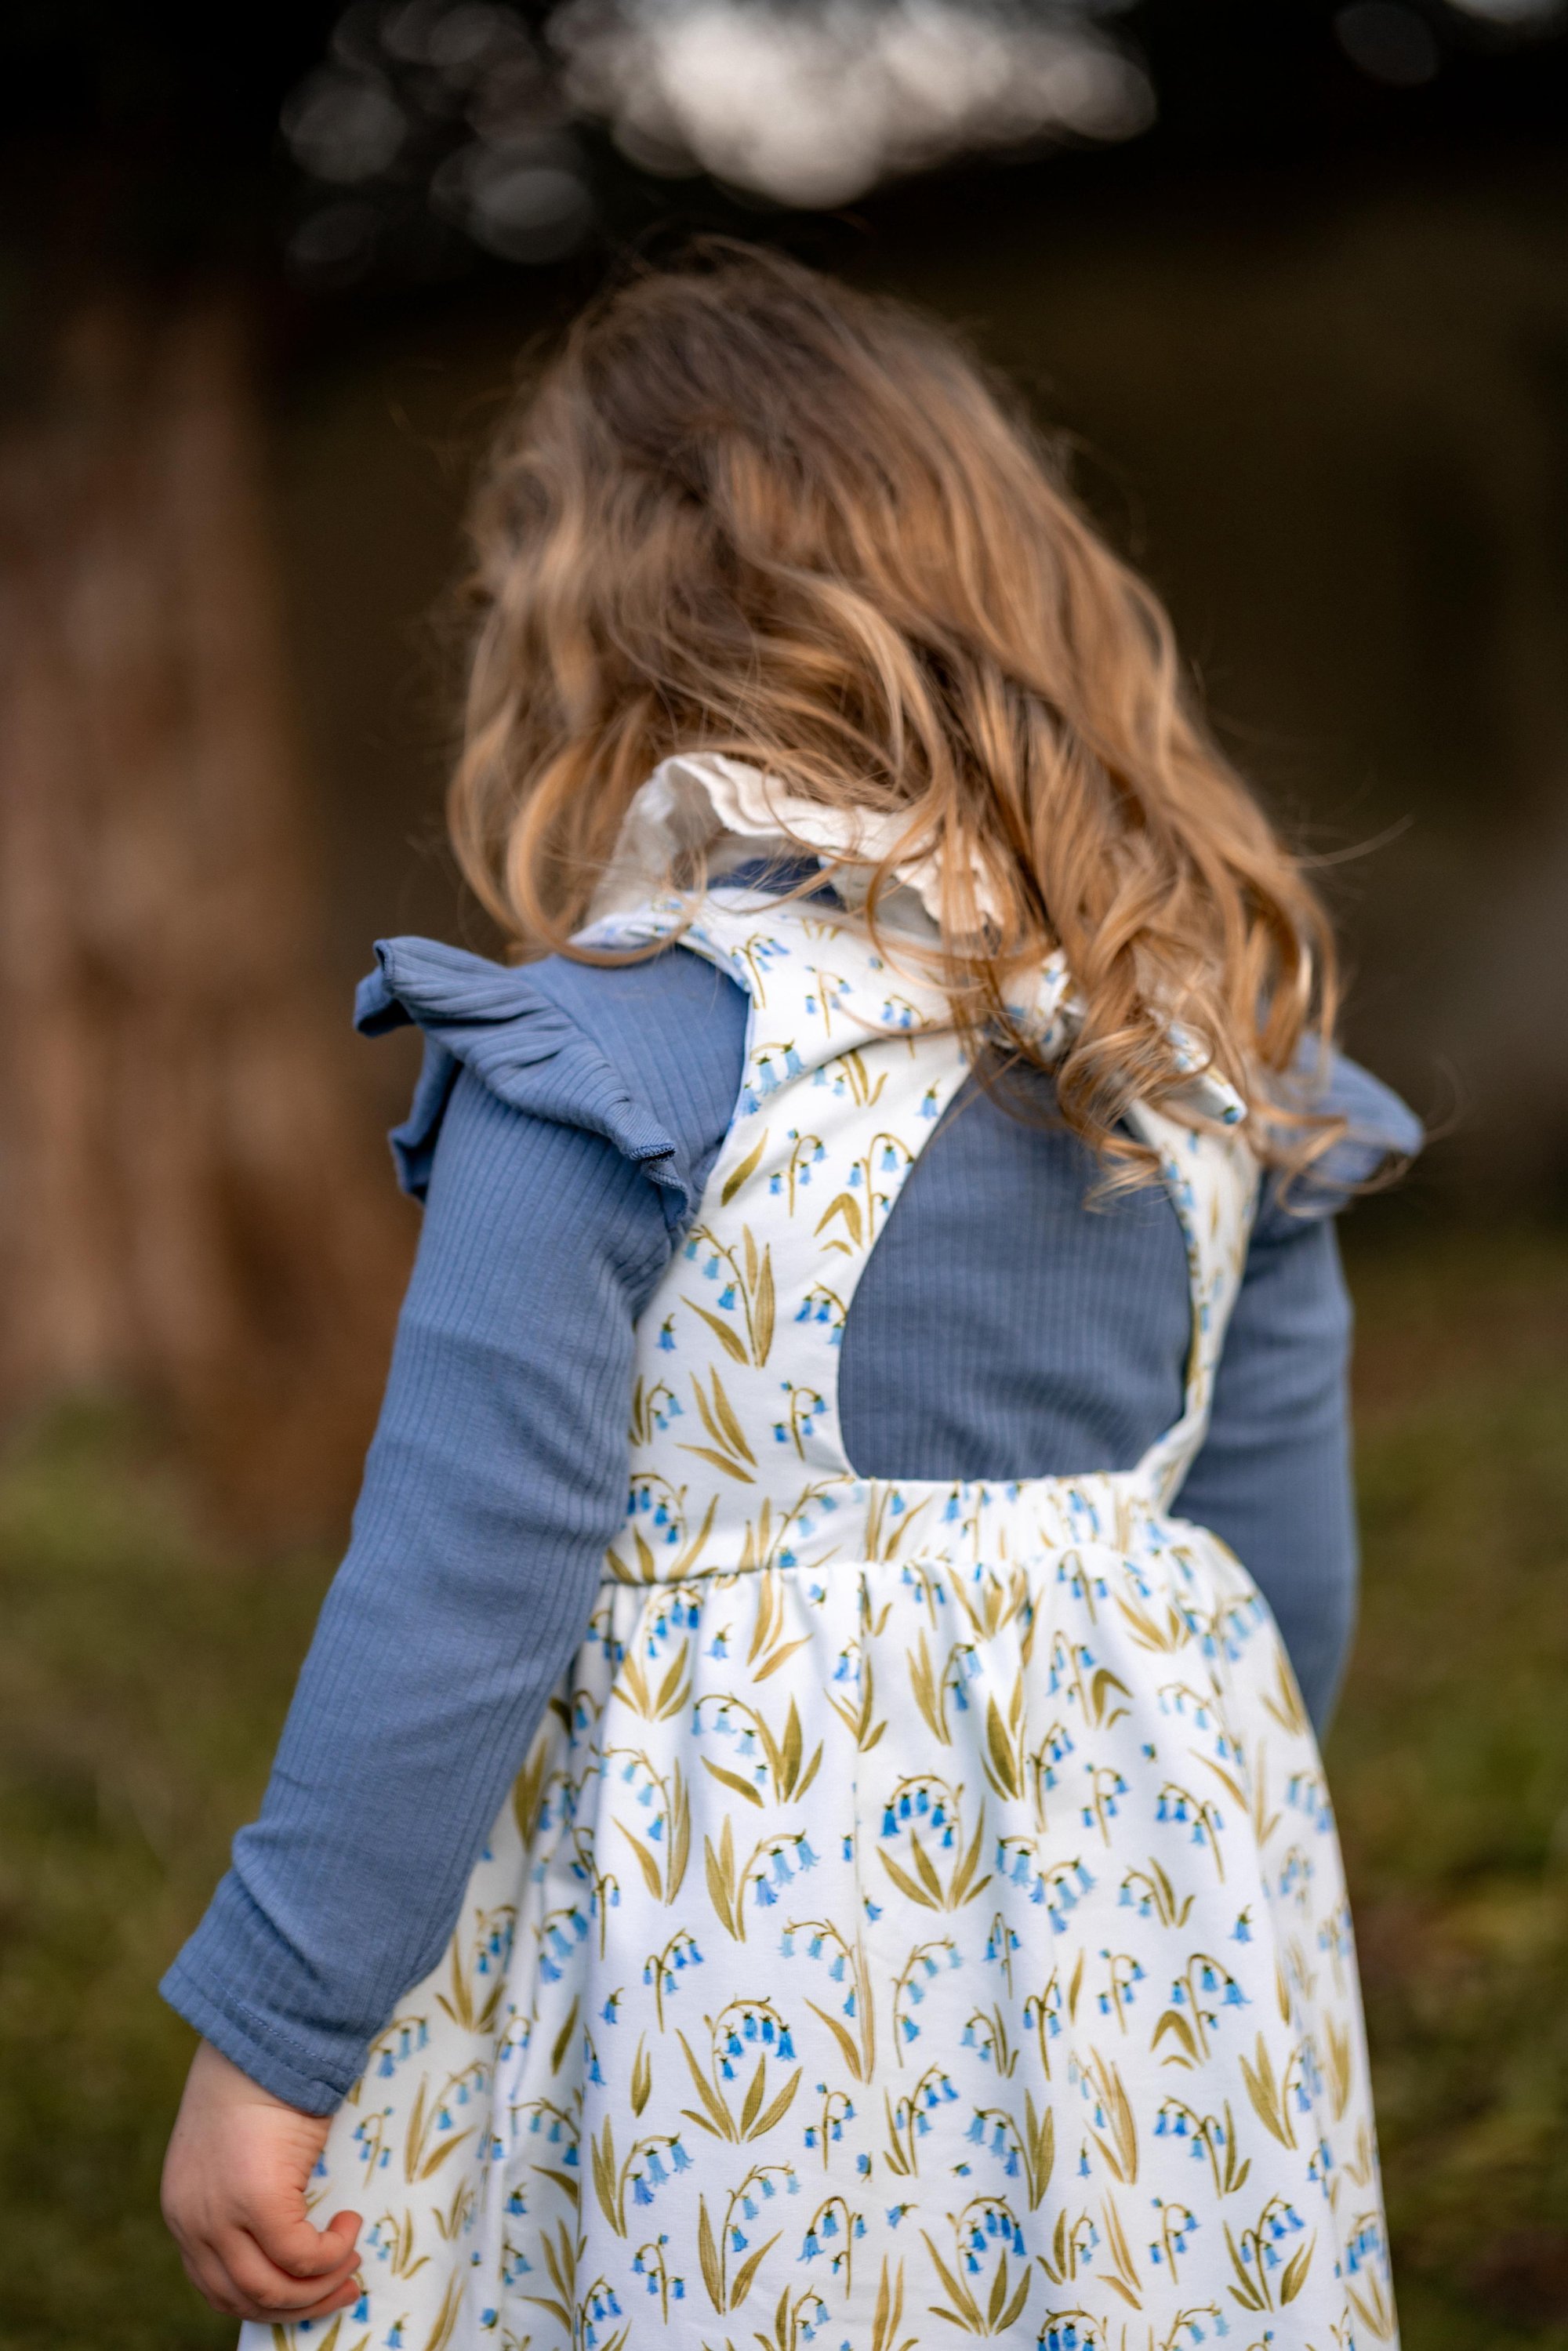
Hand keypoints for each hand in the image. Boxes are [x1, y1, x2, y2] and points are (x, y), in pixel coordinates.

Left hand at [161, 2039, 363, 2324]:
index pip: (216, 2287)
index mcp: (184, 2212)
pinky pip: (300, 2255)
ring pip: (270, 2288)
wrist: (265, 2033)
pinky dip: (331, 2253)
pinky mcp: (255, 2200)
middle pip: (243, 2299)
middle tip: (345, 2289)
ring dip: (320, 2286)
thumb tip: (292, 2241)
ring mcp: (220, 2215)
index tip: (310, 2291)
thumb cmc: (262, 2081)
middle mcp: (192, 2223)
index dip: (268, 2300)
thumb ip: (248, 2197)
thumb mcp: (241, 2151)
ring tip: (352, 2259)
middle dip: (301, 2305)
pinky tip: (350, 2224)